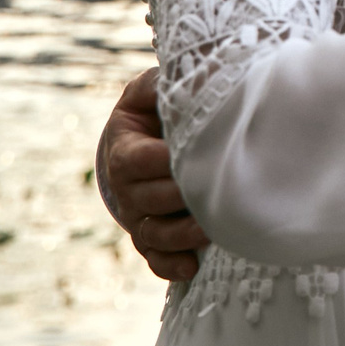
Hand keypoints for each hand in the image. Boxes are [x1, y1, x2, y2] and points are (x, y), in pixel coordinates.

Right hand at [99, 68, 209, 281]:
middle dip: (182, 197)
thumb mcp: (150, 92)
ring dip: (182, 236)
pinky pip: (155, 259)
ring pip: (154, 234)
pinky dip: (171, 265)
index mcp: (124, 151)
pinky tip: (192, 268)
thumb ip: (160, 84)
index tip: (198, 151)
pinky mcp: (151, 239)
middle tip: (220, 189)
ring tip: (214, 229)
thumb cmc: (153, 112)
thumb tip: (183, 77)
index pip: (138, 161)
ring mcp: (137, 217)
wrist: (143, 143)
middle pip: (150, 199)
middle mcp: (127, 190)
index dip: (164, 160)